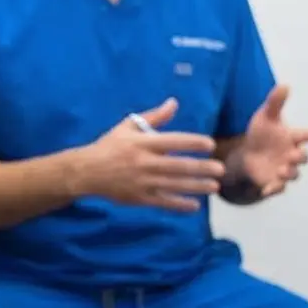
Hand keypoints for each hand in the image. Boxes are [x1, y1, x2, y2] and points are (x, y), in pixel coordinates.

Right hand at [69, 97, 223, 211]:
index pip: (173, 141)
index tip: (209, 144)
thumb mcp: (128, 126)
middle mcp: (145, 163)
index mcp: (143, 143)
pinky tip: (195, 205)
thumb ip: (154, 117)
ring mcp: (143, 182)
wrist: (87, 172)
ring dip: (196, 186)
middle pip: (178, 166)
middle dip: (201, 168)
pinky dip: (179, 205)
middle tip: (220, 168)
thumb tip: (174, 102)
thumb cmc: (110, 146)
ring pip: (175, 185)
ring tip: (214, 186)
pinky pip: (163, 202)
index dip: (193, 143)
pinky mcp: (140, 198)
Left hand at [226, 83, 307, 201]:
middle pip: (303, 157)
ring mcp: (285, 169)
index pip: (306, 136)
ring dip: (289, 173)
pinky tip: (265, 190)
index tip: (302, 135)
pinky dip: (274, 189)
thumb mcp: (265, 117)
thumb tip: (285, 85)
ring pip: (294, 175)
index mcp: (293, 137)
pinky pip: (278, 188)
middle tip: (290, 155)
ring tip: (281, 170)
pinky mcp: (274, 182)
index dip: (306, 136)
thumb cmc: (261, 133)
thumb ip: (275, 102)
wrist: (247, 154)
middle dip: (299, 157)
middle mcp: (292, 154)